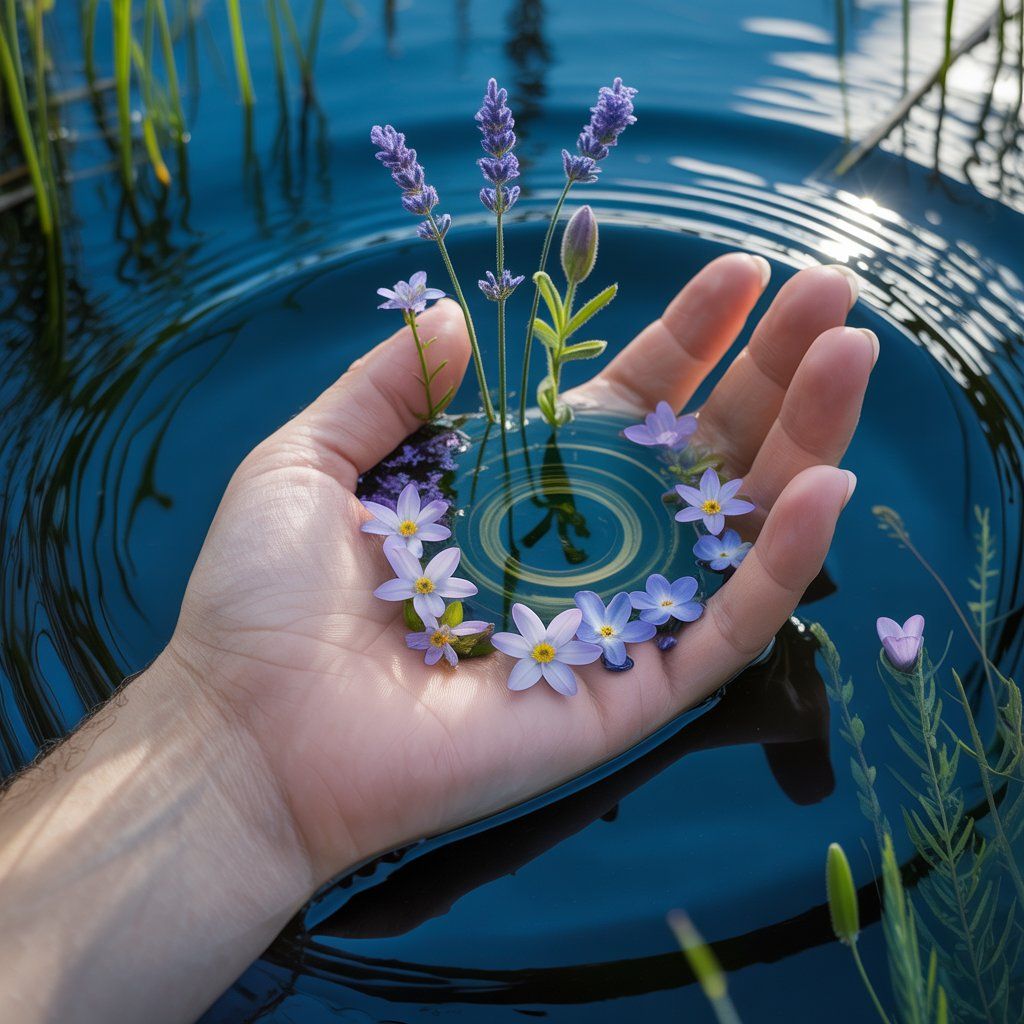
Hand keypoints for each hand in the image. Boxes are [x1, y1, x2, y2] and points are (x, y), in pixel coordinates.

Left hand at [168, 253, 872, 886]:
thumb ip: (388, 385)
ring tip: (855, 356)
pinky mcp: (624, 701)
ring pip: (730, 533)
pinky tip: (822, 484)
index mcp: (515, 491)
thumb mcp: (313, 457)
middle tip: (834, 293)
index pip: (628, 405)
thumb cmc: (266, 600)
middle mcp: (578, 549)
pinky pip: (720, 633)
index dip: (688, 339)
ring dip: (801, 444)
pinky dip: (777, 568)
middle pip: (698, 453)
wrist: (246, 735)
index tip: (743, 272)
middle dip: (769, 372)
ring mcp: (610, 625)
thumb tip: (467, 318)